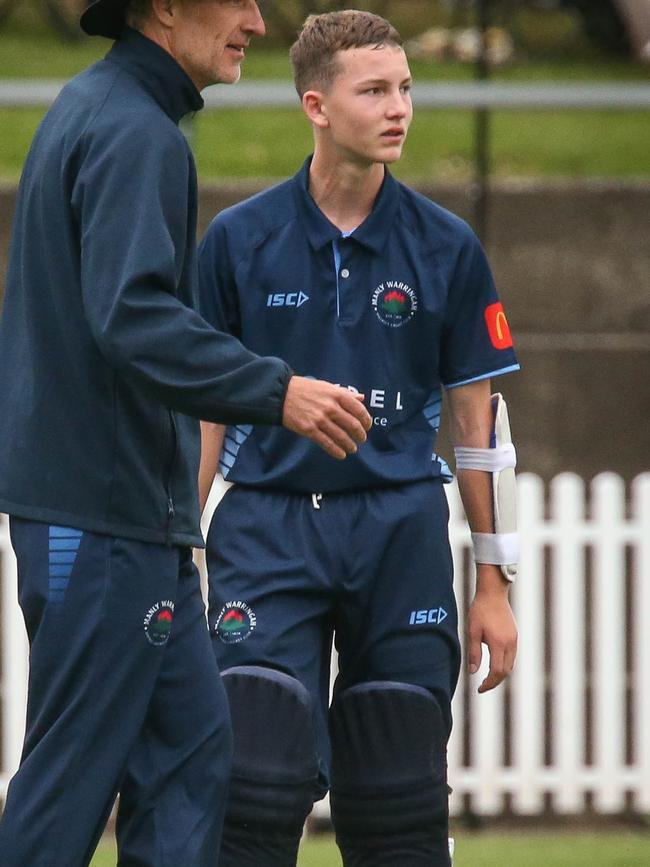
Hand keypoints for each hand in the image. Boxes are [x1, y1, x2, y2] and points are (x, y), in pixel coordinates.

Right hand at [282, 375, 371, 459]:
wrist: (282, 394)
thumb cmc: (306, 389)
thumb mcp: (327, 386)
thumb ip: (344, 393)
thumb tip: (361, 398)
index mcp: (337, 394)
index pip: (359, 410)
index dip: (366, 420)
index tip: (367, 426)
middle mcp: (330, 407)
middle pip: (353, 425)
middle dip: (360, 435)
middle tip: (362, 439)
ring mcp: (320, 419)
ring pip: (341, 436)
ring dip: (350, 445)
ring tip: (353, 448)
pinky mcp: (310, 430)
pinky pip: (327, 443)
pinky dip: (336, 451)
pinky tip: (341, 454)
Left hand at [467, 565, 517, 692]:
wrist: (493, 593)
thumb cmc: (480, 610)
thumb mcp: (472, 631)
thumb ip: (473, 652)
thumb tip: (473, 672)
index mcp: (498, 643)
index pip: (497, 672)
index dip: (489, 683)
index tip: (479, 689)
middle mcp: (510, 644)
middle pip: (506, 671)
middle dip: (495, 682)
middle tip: (483, 686)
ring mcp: (514, 639)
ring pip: (511, 665)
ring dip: (501, 674)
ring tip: (488, 678)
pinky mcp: (515, 635)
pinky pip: (512, 656)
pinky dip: (505, 664)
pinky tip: (495, 664)